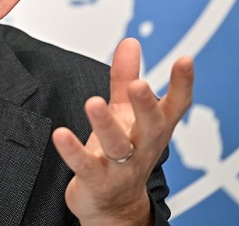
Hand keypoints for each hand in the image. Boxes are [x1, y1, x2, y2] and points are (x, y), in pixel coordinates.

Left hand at [52, 38, 193, 224]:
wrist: (112, 204)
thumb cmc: (122, 153)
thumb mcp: (125, 113)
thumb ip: (124, 77)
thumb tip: (129, 42)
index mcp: (152, 128)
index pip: (175, 106)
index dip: (182, 84)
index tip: (185, 60)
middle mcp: (142, 147)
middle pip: (151, 126)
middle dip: (146, 105)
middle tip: (139, 85)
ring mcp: (120, 166)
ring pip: (118, 145)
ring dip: (106, 124)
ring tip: (93, 102)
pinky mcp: (96, 180)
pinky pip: (85, 165)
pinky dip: (73, 150)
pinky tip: (61, 134)